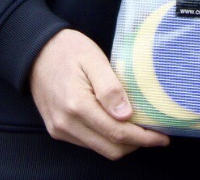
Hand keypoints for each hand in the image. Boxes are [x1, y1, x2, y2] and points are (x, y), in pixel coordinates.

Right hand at [29, 28, 169, 159]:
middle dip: (136, 144)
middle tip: (156, 135)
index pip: (117, 133)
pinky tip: (118, 124)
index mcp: (77, 105)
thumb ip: (110, 88)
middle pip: (110, 148)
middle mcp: (66, 124)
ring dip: (122, 143)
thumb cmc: (68, 49)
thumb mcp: (94, 59)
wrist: (36, 51)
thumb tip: (126, 116)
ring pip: (99, 148)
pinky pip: (87, 142)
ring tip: (141, 128)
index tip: (162, 137)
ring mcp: (60, 129)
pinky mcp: (57, 129)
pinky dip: (106, 138)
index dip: (143, 138)